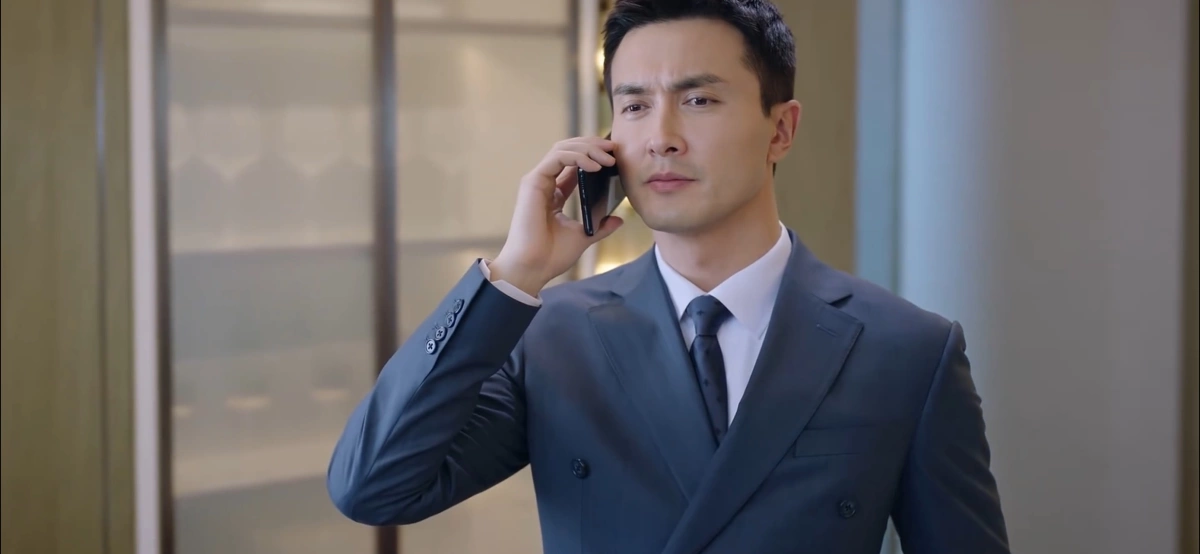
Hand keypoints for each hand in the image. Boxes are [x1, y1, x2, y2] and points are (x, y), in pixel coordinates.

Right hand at [490, 136, 624, 295]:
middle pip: (569, 150)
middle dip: (592, 145)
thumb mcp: (584, 237)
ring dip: (588, 148)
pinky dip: (578, 157)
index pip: (574, 164)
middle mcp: (545, 184)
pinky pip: (558, 157)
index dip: (593, 155)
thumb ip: (600, 226)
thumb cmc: (551, 256)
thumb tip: (619, 219)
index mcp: (555, 194)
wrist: (533, 268)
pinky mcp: (533, 182)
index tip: (615, 157)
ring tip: (608, 157)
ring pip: (562, 148)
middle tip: (614, 149)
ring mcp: (538, 181)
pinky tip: (594, 166)